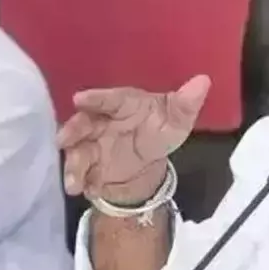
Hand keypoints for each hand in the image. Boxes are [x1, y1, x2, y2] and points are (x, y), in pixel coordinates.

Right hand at [57, 75, 210, 203]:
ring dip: (73, 163)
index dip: (96, 98)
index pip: (110, 98)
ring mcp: (91, 140)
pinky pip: (78, 169)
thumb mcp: (177, 121)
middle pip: (84, 121)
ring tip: (73, 181)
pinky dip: (77, 178)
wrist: (147, 165)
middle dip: (73, 130)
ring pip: (77, 147)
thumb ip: (187, 104)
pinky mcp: (86, 161)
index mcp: (126, 103)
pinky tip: (79, 189)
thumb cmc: (161, 131)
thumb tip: (204, 81)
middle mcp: (103, 119)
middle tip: (64, 139)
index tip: (79, 99)